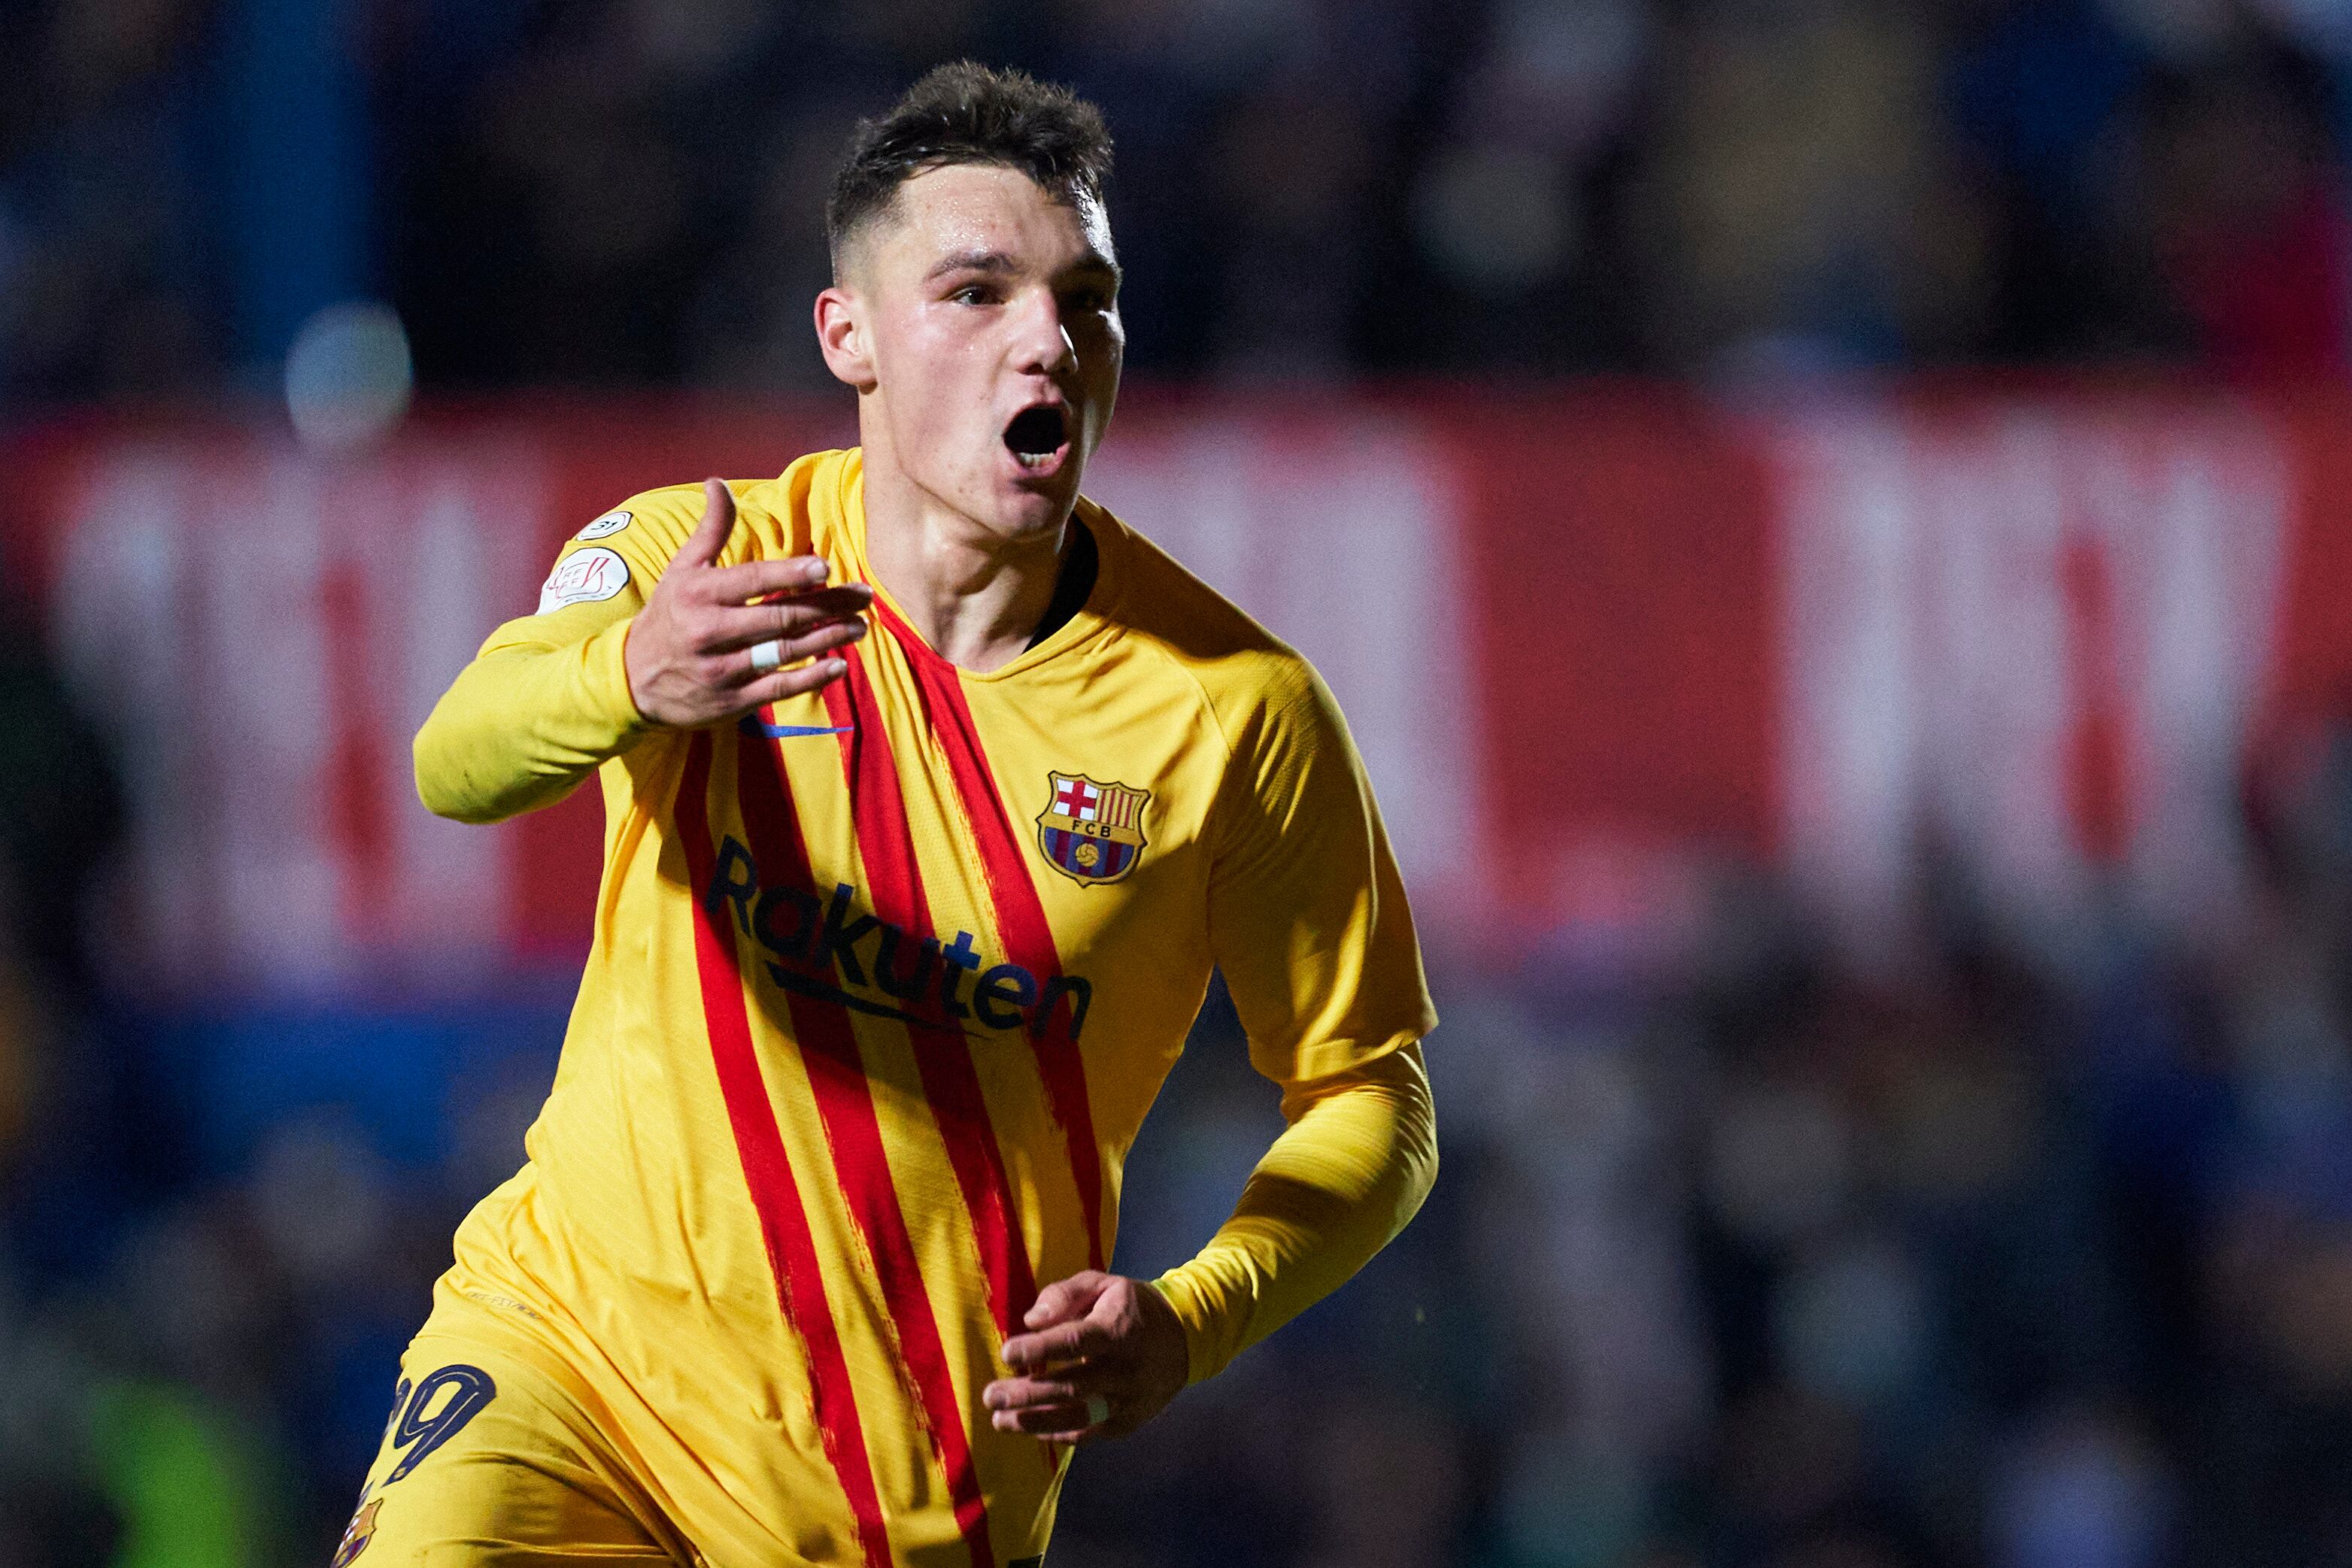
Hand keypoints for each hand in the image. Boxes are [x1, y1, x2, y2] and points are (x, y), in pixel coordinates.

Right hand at [623, 478, 871, 726]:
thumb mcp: (681, 570)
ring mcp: (723, 669)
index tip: (825, 566)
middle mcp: (710, 631)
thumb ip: (710, 530)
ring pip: (785, 652)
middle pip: (780, 617)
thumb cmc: (668, 615)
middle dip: (827, 606)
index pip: (753, 580)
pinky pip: (779, 688)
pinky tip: (839, 664)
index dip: (790, 574)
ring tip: (860, 626)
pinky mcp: (732, 701)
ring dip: (829, 638)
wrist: (633, 679)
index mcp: (700, 594)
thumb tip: (717, 482)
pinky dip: (812, 677)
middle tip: (864, 596)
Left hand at [983, 1272, 1189, 1442]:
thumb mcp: (1101, 1285)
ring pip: (1078, 1416)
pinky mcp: (1129, 1421)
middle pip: (1072, 1385)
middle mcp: (1126, 1368)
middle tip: (990, 1396)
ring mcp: (1129, 1399)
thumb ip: (1064, 1295)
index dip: (1040, 1349)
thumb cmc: (1128, 1307)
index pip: (1075, 1341)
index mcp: (1118, 1328)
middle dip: (1027, 1394)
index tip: (1007, 1353)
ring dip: (1035, 1422)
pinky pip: (1089, 1432)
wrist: (1183, 1339)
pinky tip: (1030, 1428)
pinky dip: (1058, 1434)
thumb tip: (1031, 1321)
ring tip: (1001, 1421)